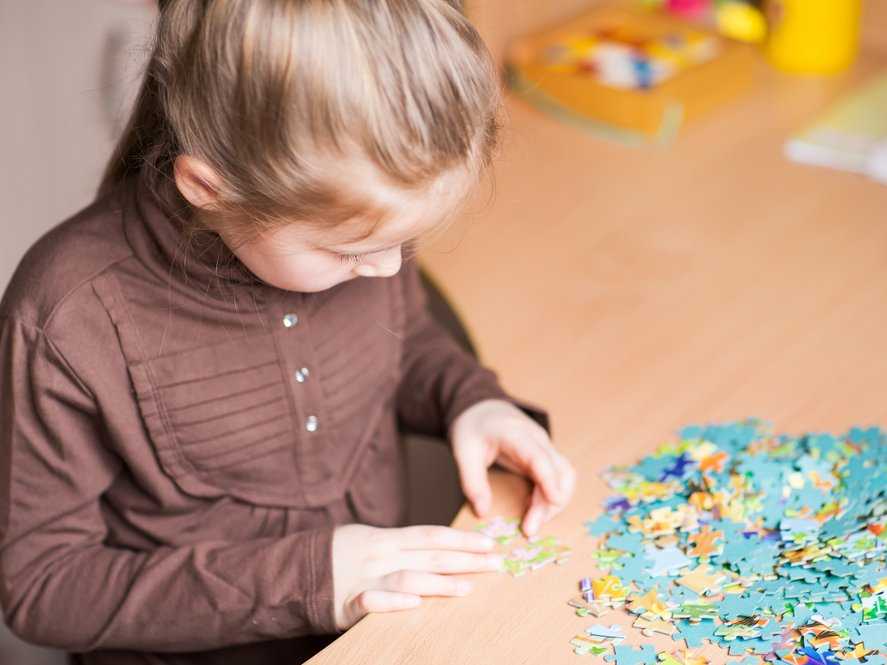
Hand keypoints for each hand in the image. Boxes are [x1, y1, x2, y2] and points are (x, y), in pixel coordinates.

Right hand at [331, 524, 500, 629]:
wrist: (293, 571)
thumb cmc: (340, 556)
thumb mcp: (372, 542)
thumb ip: (402, 546)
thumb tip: (441, 548)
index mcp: (386, 539)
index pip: (431, 535)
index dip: (462, 538)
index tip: (490, 542)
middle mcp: (379, 555)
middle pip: (429, 555)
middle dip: (466, 559)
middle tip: (497, 564)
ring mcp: (364, 578)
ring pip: (408, 577)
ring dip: (439, 583)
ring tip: (467, 588)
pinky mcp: (348, 603)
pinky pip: (372, 601)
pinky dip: (393, 601)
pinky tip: (414, 604)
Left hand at [450, 399, 575, 536]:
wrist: (482, 409)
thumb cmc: (472, 428)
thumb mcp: (463, 452)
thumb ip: (472, 482)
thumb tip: (483, 512)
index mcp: (515, 434)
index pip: (539, 457)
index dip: (549, 479)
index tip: (554, 501)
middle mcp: (537, 439)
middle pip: (559, 470)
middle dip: (551, 502)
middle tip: (530, 529)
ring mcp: (544, 447)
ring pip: (564, 475)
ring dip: (555, 503)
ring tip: (533, 524)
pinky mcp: (545, 456)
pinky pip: (558, 478)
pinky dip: (551, 497)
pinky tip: (535, 512)